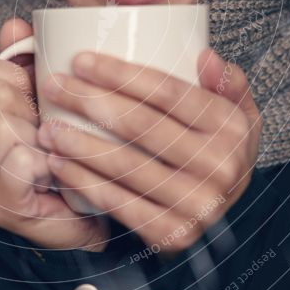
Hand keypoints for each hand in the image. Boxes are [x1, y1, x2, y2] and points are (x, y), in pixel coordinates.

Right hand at [0, 17, 109, 251]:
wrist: (89, 206)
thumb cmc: (64, 147)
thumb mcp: (45, 93)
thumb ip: (25, 56)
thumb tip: (15, 25)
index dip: (15, 77)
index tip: (35, 99)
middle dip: (31, 107)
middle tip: (50, 131)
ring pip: (3, 126)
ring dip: (40, 135)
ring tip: (52, 151)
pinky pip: (20, 160)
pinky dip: (46, 162)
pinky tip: (54, 173)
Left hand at [37, 48, 262, 255]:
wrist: (231, 218)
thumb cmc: (222, 153)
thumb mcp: (241, 114)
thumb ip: (229, 82)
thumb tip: (204, 55)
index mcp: (231, 127)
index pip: (168, 93)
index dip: (121, 74)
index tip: (81, 61)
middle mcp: (217, 166)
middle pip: (141, 126)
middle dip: (89, 102)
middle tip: (53, 86)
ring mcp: (195, 203)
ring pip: (125, 165)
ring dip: (79, 144)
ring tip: (48, 128)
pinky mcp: (171, 233)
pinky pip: (120, 204)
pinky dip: (85, 183)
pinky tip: (60, 165)